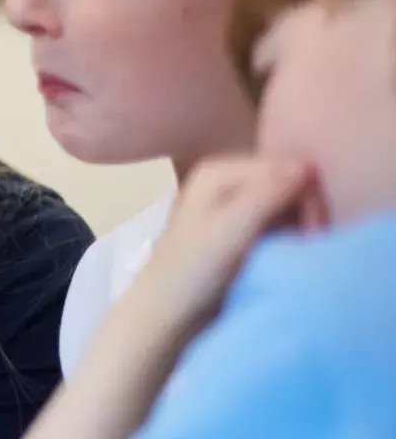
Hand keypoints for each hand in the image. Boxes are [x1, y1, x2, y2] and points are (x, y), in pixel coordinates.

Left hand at [132, 155, 315, 333]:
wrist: (169, 315)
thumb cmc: (191, 272)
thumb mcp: (228, 232)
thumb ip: (264, 196)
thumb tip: (305, 166)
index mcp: (220, 172)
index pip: (288, 166)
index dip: (307, 197)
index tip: (312, 235)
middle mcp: (229, 180)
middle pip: (292, 182)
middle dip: (308, 212)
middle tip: (310, 246)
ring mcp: (237, 205)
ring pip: (292, 204)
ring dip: (305, 226)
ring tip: (302, 253)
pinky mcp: (246, 231)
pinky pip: (285, 223)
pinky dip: (295, 236)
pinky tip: (293, 255)